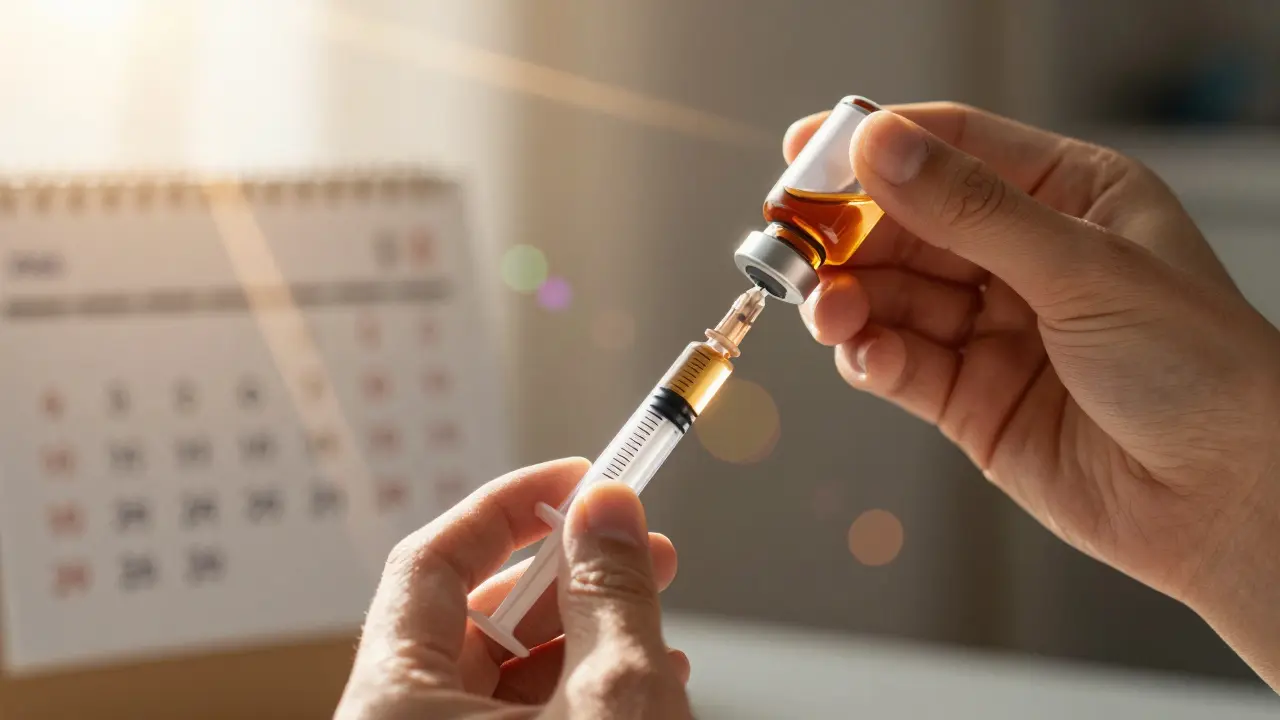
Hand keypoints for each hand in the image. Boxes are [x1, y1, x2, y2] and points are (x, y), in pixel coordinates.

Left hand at [335, 458, 692, 718]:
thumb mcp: (611, 698)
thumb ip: (609, 594)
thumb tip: (607, 508)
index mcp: (393, 704)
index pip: (430, 562)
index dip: (508, 506)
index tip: (575, 477)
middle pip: (473, 618)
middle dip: (568, 574)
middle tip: (636, 542)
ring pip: (502, 674)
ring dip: (584, 634)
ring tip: (655, 616)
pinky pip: (518, 718)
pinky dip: (576, 691)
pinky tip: (643, 677)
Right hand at [786, 103, 1279, 686]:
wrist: (1227, 501)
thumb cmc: (1198, 369)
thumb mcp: (1083, 268)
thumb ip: (972, 211)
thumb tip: (880, 148)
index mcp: (1069, 196)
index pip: (954, 148)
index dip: (876, 145)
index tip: (805, 154)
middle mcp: (1024, 256)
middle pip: (907, 223)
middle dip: (848, 232)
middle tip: (794, 242)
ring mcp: (993, 328)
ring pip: (892, 294)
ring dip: (848, 298)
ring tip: (824, 308)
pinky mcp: (968, 397)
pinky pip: (899, 361)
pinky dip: (868, 355)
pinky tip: (860, 352)